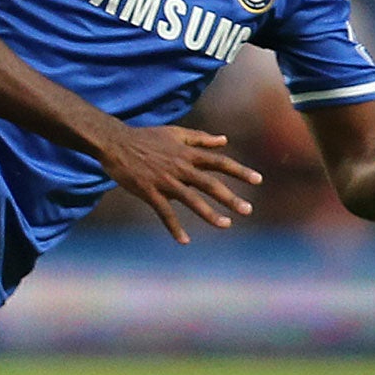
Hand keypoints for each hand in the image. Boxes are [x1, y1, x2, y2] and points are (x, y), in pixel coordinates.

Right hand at [94, 123, 263, 244]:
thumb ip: (200, 138)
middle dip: (230, 197)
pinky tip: (184, 241)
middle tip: (248, 210)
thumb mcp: (175, 133)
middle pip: (210, 184)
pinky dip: (174, 227)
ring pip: (192, 200)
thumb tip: (224, 140)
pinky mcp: (150, 191)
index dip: (239, 170)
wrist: (116, 142)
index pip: (219, 162)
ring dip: (209, 214)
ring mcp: (165, 181)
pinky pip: (165, 212)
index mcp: (187, 153)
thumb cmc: (146, 137)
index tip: (258, 180)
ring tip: (226, 225)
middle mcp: (180, 167)